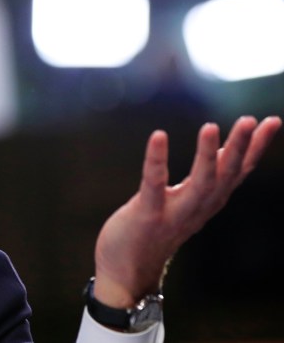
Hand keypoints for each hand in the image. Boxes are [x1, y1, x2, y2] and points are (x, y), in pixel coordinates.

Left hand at [92, 115, 281, 307]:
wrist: (127, 274)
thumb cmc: (154, 233)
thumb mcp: (187, 204)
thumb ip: (206, 180)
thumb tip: (224, 150)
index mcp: (207, 203)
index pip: (238, 172)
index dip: (256, 147)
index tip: (272, 121)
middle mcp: (197, 208)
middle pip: (226, 176)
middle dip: (240, 148)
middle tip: (250, 120)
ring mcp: (173, 214)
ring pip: (200, 183)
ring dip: (207, 155)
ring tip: (211, 126)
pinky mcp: (146, 216)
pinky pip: (153, 185)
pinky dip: (157, 161)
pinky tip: (158, 136)